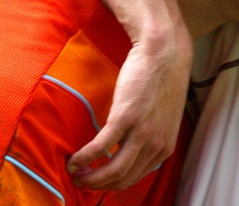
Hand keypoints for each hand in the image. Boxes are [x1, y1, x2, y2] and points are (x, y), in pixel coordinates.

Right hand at [68, 30, 192, 189]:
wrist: (165, 53)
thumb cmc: (163, 79)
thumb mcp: (165, 116)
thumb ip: (152, 135)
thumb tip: (135, 146)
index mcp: (165, 147)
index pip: (135, 178)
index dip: (113, 183)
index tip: (98, 180)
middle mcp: (155, 145)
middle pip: (122, 179)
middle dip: (98, 185)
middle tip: (80, 181)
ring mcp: (141, 133)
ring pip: (111, 171)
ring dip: (89, 178)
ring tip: (74, 174)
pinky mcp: (125, 118)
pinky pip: (99, 148)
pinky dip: (83, 158)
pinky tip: (73, 159)